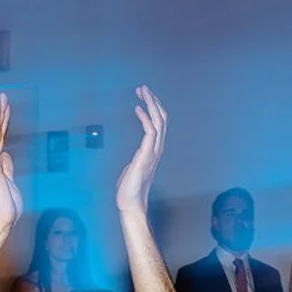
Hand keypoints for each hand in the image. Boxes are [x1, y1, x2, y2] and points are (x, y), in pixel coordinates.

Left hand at [113, 86, 167, 210]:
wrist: (130, 204)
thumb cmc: (129, 190)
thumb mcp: (133, 169)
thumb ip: (137, 160)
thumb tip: (134, 159)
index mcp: (154, 151)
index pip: (159, 125)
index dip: (154, 109)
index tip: (144, 97)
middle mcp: (157, 149)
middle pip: (162, 119)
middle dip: (154, 101)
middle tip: (144, 88)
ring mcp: (153, 152)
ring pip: (158, 122)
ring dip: (151, 104)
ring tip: (142, 91)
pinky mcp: (146, 155)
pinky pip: (150, 132)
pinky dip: (145, 117)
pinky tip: (137, 108)